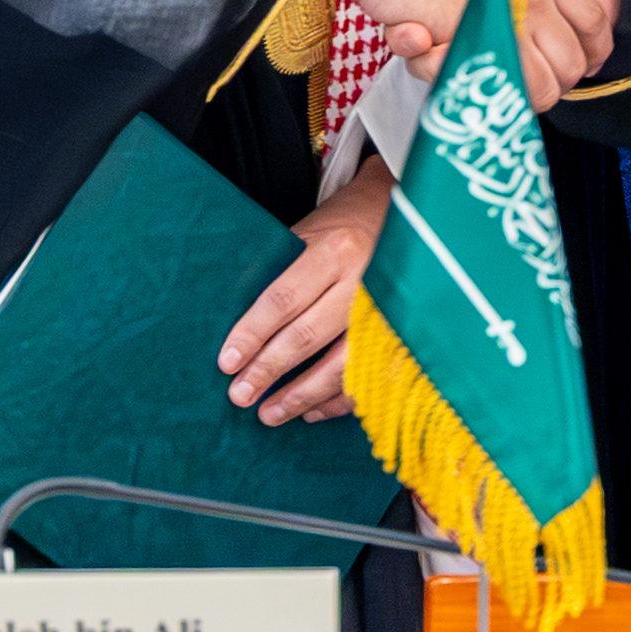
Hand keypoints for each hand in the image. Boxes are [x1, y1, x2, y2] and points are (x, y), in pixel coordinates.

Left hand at [218, 156, 391, 423]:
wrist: (403, 217)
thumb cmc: (343, 227)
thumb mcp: (309, 233)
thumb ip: (280, 273)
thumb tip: (238, 326)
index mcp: (336, 251)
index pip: (283, 299)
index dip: (252, 334)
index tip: (227, 362)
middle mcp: (365, 282)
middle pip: (308, 336)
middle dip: (269, 370)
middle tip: (240, 395)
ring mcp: (389, 313)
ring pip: (340, 366)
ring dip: (302, 395)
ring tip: (269, 414)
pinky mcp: (403, 336)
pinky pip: (369, 378)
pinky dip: (337, 400)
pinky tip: (310, 411)